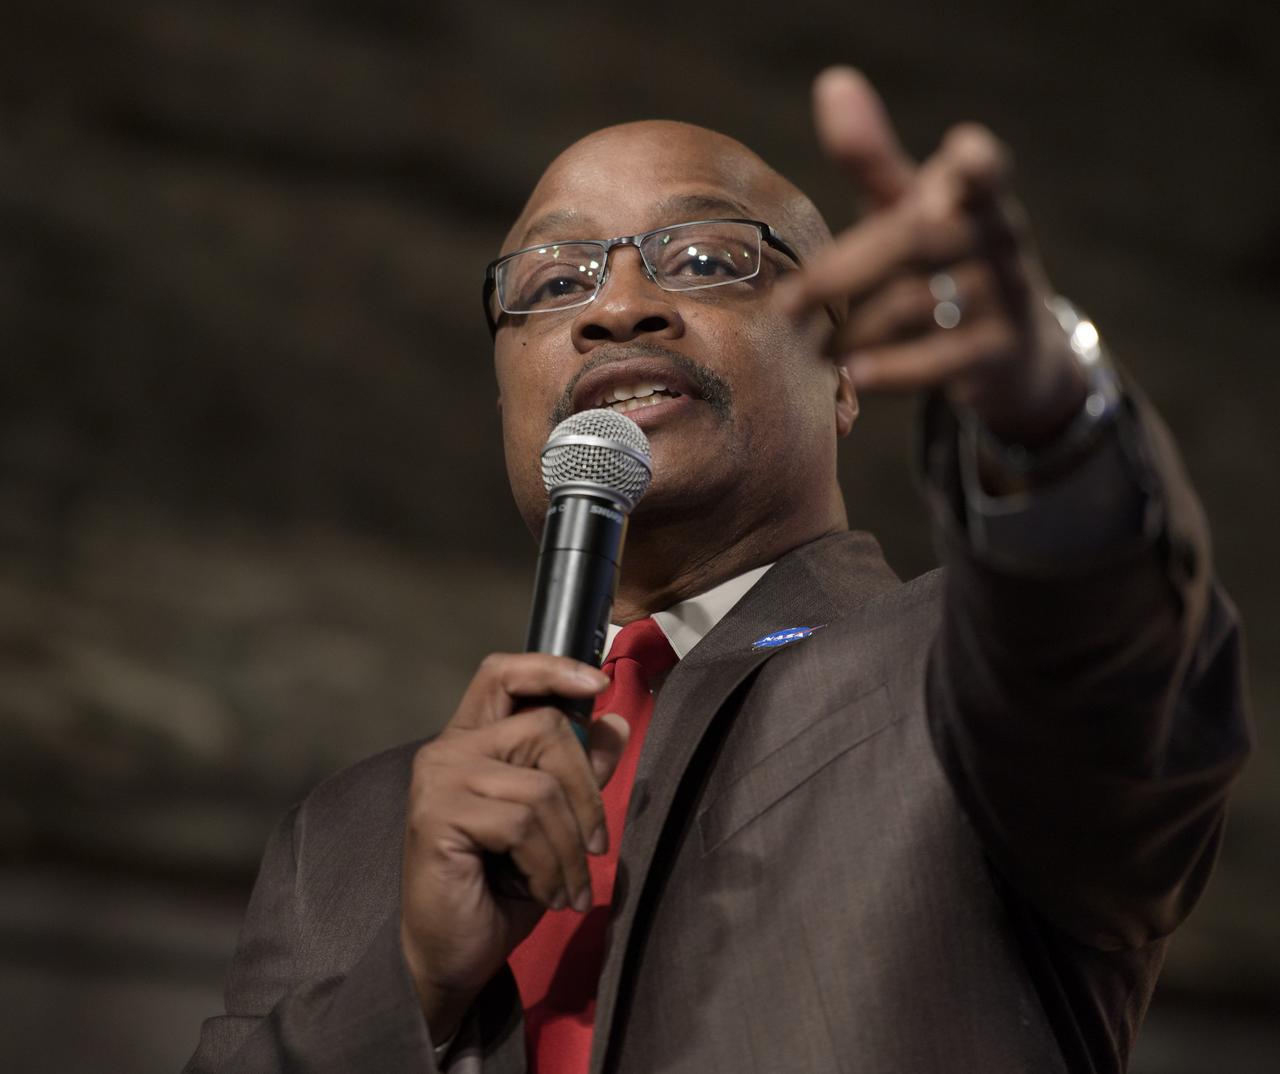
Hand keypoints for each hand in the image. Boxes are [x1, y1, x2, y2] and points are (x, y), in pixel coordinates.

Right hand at [399, 653, 628, 1043]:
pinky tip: (549, 893)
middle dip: (587, 791)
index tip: (599, 682)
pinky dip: (549, 865)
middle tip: (597, 848)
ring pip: (541, 785)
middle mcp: (447, 749)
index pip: (503, 673)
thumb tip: (615, 723)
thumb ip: (579, 772)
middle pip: (545, 726)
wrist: (452, 955)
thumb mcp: (554, 823)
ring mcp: (438, 780)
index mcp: (472, 740)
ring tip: (572, 886)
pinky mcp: (436, 816)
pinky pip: (523, 823)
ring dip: (571, 846)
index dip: (551, 668)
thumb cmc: (500, 887)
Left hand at [779, 67, 1087, 447]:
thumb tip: (833, 82)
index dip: (976, 164)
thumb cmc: (945, 262)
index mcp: (976, 197)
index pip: (986, 170)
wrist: (1014, 353)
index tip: (962, 158)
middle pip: (917, 240)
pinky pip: (941, 360)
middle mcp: (996, 241)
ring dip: (854, 326)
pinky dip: (894, 368)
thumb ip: (874, 157)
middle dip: (846, 269)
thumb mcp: (914, 208)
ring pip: (918, 303)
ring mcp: (1003, 298)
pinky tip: (855, 375)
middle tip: (789, 302)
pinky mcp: (998, 354)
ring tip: (810, 348)